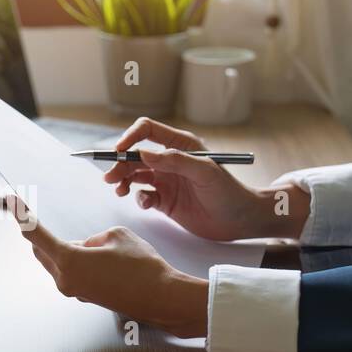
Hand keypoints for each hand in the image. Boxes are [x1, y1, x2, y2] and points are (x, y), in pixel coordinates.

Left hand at [14, 206, 208, 338]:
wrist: (161, 298)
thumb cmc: (143, 268)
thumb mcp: (116, 236)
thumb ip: (92, 238)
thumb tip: (86, 247)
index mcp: (69, 261)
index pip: (36, 235)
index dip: (22, 216)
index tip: (12, 204)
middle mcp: (66, 280)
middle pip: (43, 251)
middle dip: (44, 235)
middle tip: (47, 220)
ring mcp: (74, 291)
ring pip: (59, 262)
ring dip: (67, 250)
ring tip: (99, 248)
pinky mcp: (84, 296)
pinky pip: (72, 273)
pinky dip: (79, 262)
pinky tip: (104, 261)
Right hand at [104, 117, 306, 240]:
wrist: (240, 221)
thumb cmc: (229, 192)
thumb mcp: (204, 172)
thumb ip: (174, 160)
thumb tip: (142, 153)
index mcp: (180, 145)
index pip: (147, 131)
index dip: (130, 137)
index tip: (119, 151)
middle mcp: (170, 160)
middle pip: (135, 155)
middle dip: (120, 164)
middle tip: (111, 178)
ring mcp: (166, 180)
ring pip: (134, 175)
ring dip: (123, 180)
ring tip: (119, 190)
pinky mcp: (165, 201)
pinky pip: (143, 196)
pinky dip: (138, 199)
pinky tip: (146, 203)